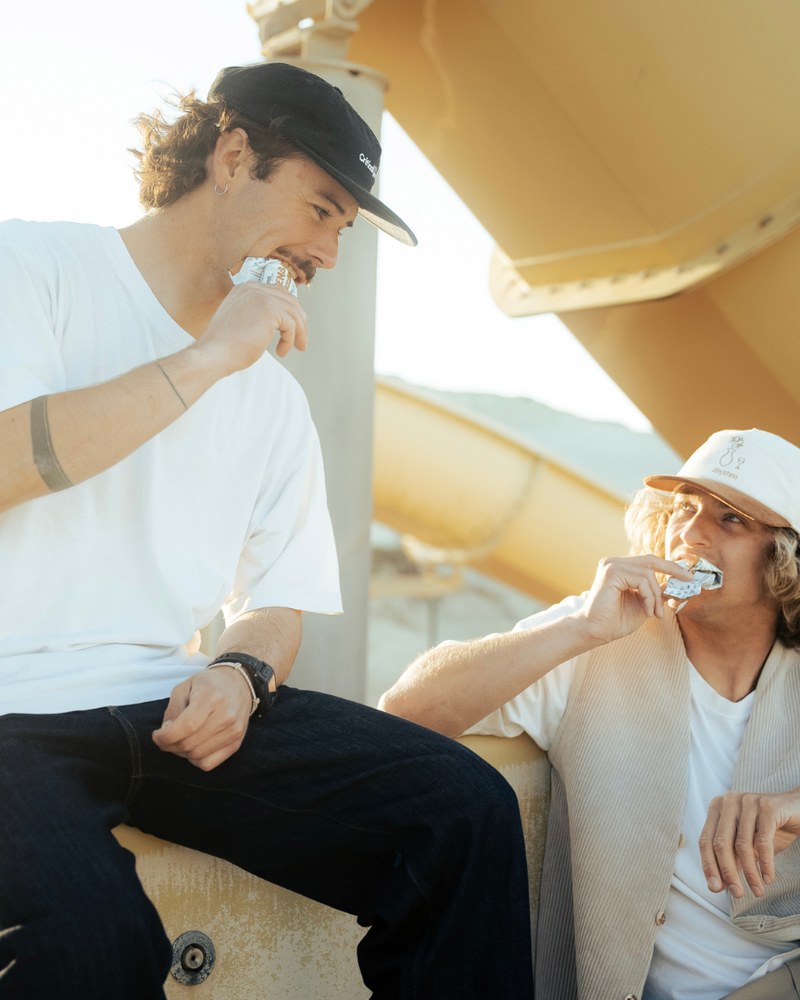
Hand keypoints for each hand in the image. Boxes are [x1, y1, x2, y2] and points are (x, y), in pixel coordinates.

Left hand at [152, 667, 251, 770]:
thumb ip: (172, 710)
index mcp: (212, 697)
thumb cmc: (208, 685)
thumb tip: (166, 733)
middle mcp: (226, 715)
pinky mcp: (236, 743)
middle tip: (163, 739)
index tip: (157, 735)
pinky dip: (195, 760)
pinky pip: (209, 763)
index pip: (186, 726)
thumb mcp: (184, 687)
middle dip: (169, 745)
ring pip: (197, 755)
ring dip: (180, 753)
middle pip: (190, 743)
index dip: (166, 736)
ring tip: (178, 740)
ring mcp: (234, 731)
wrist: (239, 685)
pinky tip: (193, 746)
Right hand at [195, 281, 308, 372]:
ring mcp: (261, 296)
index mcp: (245, 289)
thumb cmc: (225, 347)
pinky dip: (290, 340)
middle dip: (300, 321)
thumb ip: (258, 316)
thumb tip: (280, 322)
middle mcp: (253, 288)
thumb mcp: (243, 323)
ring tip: (297, 348)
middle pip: (289, 300)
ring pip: (293, 312)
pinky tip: (281, 352)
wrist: (214, 354)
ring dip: (299, 333)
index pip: (277, 292)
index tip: (295, 327)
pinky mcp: (269, 309)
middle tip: (302, 340)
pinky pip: (291, 325)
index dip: (290, 310)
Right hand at [572, 555, 693, 645]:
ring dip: (656, 596)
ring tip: (654, 613)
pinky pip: (642, 580)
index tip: (687, 575)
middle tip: (689, 580)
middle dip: (672, 570)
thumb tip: (675, 585)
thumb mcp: (643, 605)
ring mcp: (611, 565)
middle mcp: (613, 563)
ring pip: (648, 573)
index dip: (670, 566)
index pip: (649, 561)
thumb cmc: (615, 621)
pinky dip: (649, 597)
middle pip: (651, 560)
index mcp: (619, 568)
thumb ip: (655, 593)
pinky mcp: (611, 572)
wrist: (595, 632)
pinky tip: (646, 611)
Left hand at [699, 788, 799, 897]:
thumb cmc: (768, 829)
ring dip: (749, 873)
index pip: (706, 840)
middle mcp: (729, 801)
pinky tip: (768, 879)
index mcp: (717, 807)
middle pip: (721, 843)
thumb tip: (716, 886)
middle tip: (737, 894)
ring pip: (742, 845)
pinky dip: (765, 864)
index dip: (708, 866)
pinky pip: (763, 841)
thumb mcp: (746, 845)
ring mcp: (748, 801)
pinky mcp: (768, 807)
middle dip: (728, 872)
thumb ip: (731, 860)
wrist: (797, 810)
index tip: (715, 888)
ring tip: (757, 891)